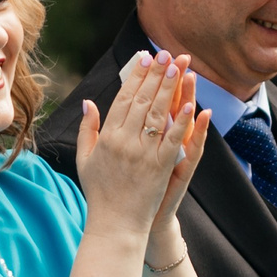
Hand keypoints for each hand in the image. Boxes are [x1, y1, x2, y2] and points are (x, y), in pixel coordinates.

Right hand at [73, 51, 207, 239]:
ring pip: (158, 114)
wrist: (115, 224)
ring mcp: (143, 154)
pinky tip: (191, 104)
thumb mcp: (85, 159)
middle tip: (166, 53)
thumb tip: (88, 102)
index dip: (135, 77)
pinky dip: (182, 121)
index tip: (144, 58)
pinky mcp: (160, 167)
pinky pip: (173, 140)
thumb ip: (88, 129)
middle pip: (143, 100)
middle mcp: (124, 142)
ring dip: (170, 88)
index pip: (123, 99)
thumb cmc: (99, 192)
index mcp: (107, 137)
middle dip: (156, 74)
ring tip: (179, 66)